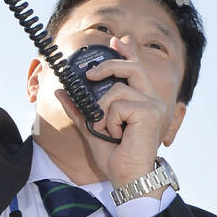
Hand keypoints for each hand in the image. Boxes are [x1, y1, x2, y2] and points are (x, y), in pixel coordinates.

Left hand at [54, 38, 167, 189]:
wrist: (127, 177)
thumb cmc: (116, 157)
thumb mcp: (92, 128)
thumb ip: (80, 108)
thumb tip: (62, 91)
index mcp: (141, 100)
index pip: (136, 68)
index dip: (127, 52)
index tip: (116, 40)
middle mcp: (151, 99)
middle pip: (131, 68)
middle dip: (108, 65)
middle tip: (89, 75)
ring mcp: (153, 104)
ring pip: (117, 90)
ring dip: (103, 111)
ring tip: (107, 130)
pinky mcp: (150, 111)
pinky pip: (118, 105)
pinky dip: (110, 121)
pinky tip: (117, 135)